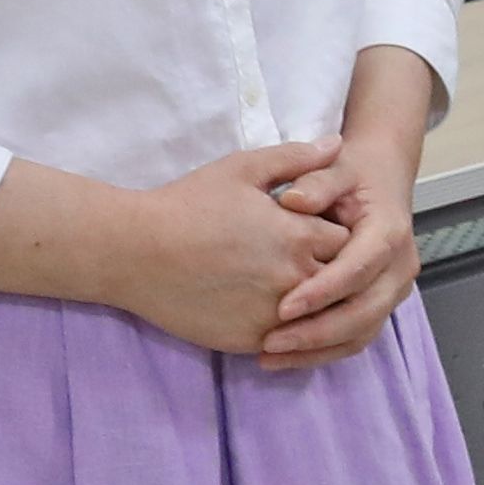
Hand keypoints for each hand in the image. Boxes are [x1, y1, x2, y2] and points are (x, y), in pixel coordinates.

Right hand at [122, 140, 341, 359]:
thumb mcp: (242, 169)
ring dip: (312, 303)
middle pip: (340, 282)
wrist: (134, 252)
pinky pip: (288, 340)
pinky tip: (268, 309)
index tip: (318, 231)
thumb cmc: (187, 204)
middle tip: (305, 261)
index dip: (336, 235)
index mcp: (299, 235)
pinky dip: (287, 327)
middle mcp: (295, 278)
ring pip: (318, 316)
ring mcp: (274, 314)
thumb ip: (295, 158)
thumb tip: (337, 144)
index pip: (349, 242)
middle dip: (331, 271)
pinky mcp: (251, 340)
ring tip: (287, 286)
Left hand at [260, 62, 429, 369]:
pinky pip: (356, 338)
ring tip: (271, 356)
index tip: (283, 305)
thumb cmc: (353, 174)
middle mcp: (399, 267)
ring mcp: (393, 290)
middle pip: (364, 312)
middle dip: (317, 332)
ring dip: (317, 350)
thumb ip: (315, 180)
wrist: (381, 180)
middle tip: (271, 341)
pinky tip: (285, 356)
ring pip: (361, 332)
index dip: (323, 291)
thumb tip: (293, 200)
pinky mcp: (381, 304)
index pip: (358, 269)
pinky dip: (322, 352)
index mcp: (389, 232)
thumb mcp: (335, 167)